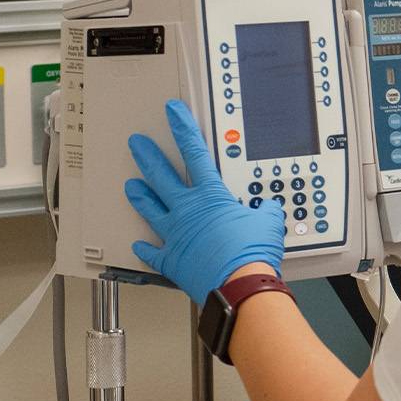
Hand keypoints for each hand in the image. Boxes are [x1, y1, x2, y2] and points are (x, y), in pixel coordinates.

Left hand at [125, 99, 286, 302]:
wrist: (240, 286)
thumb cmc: (252, 255)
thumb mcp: (268, 224)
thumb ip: (264, 212)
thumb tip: (269, 210)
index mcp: (211, 197)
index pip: (194, 153)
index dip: (183, 129)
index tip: (173, 114)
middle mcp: (187, 212)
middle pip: (162, 177)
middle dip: (148, 157)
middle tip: (137, 144)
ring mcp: (175, 235)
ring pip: (151, 209)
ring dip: (140, 196)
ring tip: (131, 186)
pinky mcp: (172, 260)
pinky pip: (153, 253)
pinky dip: (145, 249)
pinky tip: (138, 245)